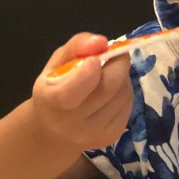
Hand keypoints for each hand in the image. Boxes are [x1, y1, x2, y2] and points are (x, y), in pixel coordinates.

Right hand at [31, 33, 132, 151]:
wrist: (55, 131)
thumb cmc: (55, 88)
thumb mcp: (57, 63)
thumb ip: (77, 46)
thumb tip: (102, 42)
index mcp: (51, 101)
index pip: (69, 94)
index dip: (86, 75)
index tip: (95, 59)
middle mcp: (71, 123)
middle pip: (107, 88)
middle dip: (117, 64)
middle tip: (114, 54)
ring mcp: (93, 133)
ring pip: (122, 94)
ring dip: (121, 78)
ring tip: (107, 75)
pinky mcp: (111, 136)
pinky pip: (127, 105)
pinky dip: (124, 91)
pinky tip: (111, 92)